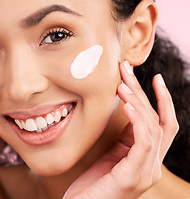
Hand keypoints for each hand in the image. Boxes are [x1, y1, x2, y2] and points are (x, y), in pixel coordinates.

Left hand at [63, 61, 178, 198]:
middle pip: (159, 121)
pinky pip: (143, 143)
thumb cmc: (92, 185)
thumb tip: (127, 108)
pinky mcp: (133, 177)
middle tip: (128, 70)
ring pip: (153, 128)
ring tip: (123, 84)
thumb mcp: (111, 156)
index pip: (163, 124)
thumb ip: (124, 138)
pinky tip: (127, 105)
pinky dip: (138, 121)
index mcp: (147, 160)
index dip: (161, 100)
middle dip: (145, 92)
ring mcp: (146, 173)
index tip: (153, 77)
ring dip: (139, 102)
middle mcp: (152, 166)